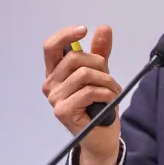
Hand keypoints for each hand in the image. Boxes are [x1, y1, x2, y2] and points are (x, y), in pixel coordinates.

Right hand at [42, 24, 121, 164]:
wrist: (102, 136)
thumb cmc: (98, 106)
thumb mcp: (101, 75)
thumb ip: (100, 53)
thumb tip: (104, 28)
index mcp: (56, 72)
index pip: (51, 46)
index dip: (66, 35)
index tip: (84, 30)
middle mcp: (50, 84)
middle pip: (74, 59)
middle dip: (100, 65)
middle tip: (110, 79)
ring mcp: (54, 98)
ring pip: (84, 75)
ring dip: (106, 81)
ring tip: (112, 91)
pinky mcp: (62, 111)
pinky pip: (88, 92)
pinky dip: (105, 93)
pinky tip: (109, 99)